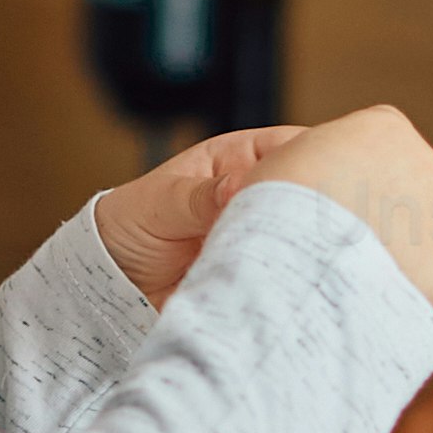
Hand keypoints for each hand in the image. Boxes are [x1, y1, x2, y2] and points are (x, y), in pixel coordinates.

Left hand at [94, 123, 297, 307]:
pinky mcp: (255, 273)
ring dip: (297, 247)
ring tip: (286, 259)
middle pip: (305, 195)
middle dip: (313, 208)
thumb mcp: (161, 201)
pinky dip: (282, 280)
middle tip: (305, 227)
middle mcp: (257, 194)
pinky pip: (280, 275)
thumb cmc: (131, 222)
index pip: (291, 147)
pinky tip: (280, 285)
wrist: (110, 278)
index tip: (322, 176)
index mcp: (239, 159)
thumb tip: (237, 187)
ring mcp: (260, 235)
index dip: (314, 156)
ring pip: (299, 237)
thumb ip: (199, 195)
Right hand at [243, 106, 432, 313]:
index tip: (334, 204)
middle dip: (393, 211)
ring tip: (378, 268)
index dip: (362, 179)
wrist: (297, 256)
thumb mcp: (283, 161)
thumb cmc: (276, 207)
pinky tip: (413, 285)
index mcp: (385, 126)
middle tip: (348, 244)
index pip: (387, 147)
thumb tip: (327, 184)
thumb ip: (319, 164)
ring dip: (424, 240)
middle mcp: (426, 160)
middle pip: (418, 184)